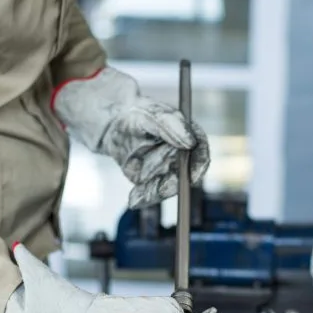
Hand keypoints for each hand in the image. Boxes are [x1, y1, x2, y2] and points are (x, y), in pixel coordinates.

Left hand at [53, 67, 209, 207]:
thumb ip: (172, 127)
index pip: (200, 153)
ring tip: (138, 197)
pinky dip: (143, 198)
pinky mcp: (148, 178)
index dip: (199, 166)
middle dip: (171, 186)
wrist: (112, 122)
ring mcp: (164, 169)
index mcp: (186, 137)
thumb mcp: (153, 115)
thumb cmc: (136, 113)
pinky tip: (134, 199)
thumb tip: (190, 142)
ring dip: (154, 195)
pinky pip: (150, 193)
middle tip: (158, 189)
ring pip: (166, 188)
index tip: (191, 177)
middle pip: (183, 177)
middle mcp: (178, 156)